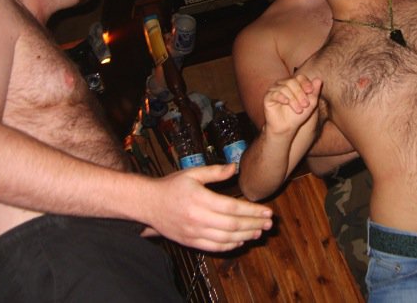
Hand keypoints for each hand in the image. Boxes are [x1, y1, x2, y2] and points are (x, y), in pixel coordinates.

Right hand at [142, 163, 272, 251]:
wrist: (147, 204)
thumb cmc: (171, 185)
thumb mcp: (192, 173)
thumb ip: (214, 171)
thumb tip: (235, 168)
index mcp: (200, 199)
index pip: (232, 208)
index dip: (253, 211)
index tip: (267, 211)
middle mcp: (198, 218)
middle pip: (232, 225)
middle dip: (254, 224)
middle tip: (270, 223)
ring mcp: (193, 232)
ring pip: (225, 239)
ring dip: (246, 236)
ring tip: (259, 232)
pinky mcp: (190, 242)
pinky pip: (213, 247)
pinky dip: (230, 246)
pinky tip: (241, 241)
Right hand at [264, 75, 321, 135]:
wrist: (287, 127)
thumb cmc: (298, 115)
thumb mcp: (310, 104)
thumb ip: (314, 92)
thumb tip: (319, 79)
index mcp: (293, 83)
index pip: (300, 77)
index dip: (305, 83)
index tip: (311, 91)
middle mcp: (283, 84)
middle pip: (292, 82)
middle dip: (300, 93)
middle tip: (306, 105)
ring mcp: (275, 90)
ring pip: (284, 88)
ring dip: (293, 99)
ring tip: (299, 110)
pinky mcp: (268, 97)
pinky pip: (274, 93)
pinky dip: (282, 97)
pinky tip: (286, 103)